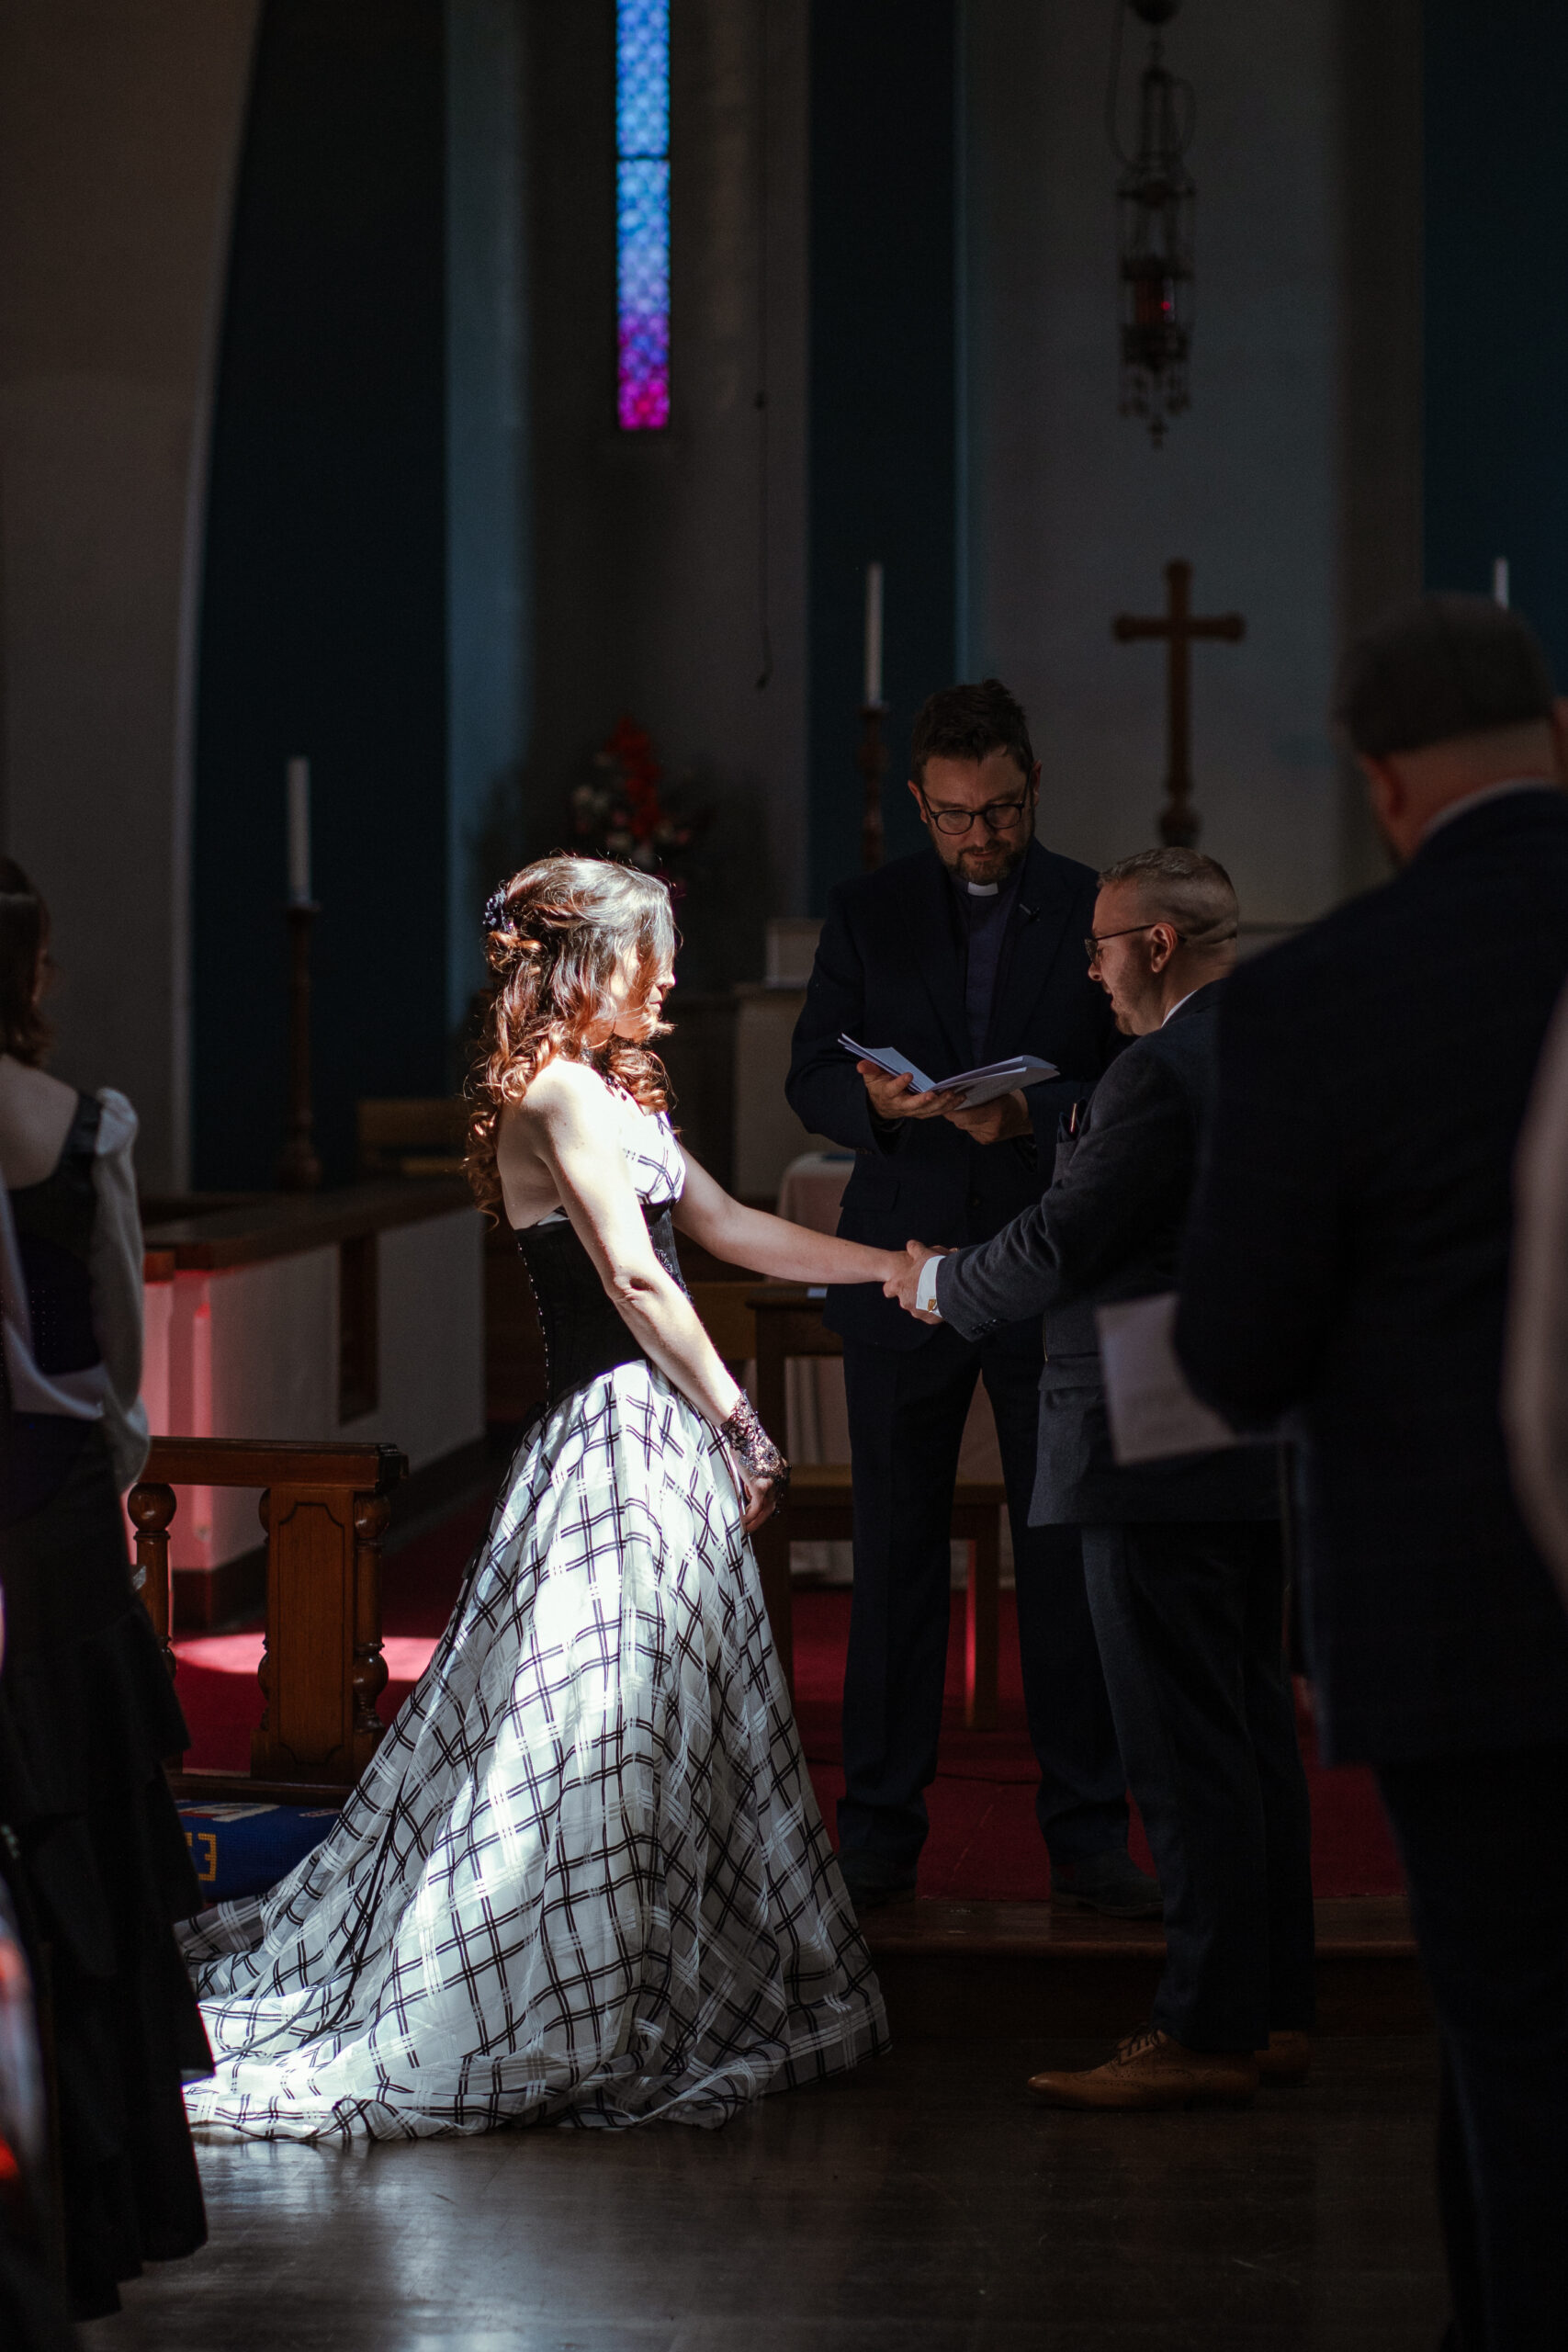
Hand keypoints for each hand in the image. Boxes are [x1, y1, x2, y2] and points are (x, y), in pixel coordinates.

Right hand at [719, 1395, 788, 1530]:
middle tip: (752, 1526)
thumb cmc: (743, 1439)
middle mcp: (781, 1476)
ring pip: (766, 1508)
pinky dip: (750, 1516)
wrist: (742, 1430)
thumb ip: (754, 1474)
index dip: (765, 1504)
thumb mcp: (753, 1458)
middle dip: (762, 1517)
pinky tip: (743, 1521)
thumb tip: (747, 1490)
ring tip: (746, 1528)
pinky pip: (756, 1506)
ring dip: (756, 1520)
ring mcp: (772, 1481)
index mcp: (781, 1468)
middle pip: (773, 1503)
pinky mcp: (761, 1485)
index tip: (756, 1512)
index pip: (776, 1492)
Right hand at [857, 1061, 962, 1122]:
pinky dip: (949, 1106)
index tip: (908, 1075)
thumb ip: (868, 1069)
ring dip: (941, 1104)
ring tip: (953, 1094)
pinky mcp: (923, 1112)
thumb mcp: (871, 1077)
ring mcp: (913, 1111)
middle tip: (934, 1093)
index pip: (892, 1090)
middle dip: (924, 1101)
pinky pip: (937, 1111)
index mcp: (888, 1095)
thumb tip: (861, 1065)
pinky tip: (961, 1098)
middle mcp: (901, 1105)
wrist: (883, 1106)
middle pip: (913, 1106)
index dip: (899, 1084)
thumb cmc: (879, 1086)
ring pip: (928, 1111)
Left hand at [884, 1238, 947, 1319]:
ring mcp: (917, 1312)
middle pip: (905, 1299)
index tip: (901, 1283)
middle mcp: (905, 1301)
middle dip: (914, 1294)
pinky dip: (935, 1309)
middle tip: (926, 1286)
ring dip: (925, 1301)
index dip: (893, 1286)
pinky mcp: (929, 1319)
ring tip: (937, 1293)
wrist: (950, 1286)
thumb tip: (911, 1245)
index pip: (888, 1289)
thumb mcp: (923, 1254)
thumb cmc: (933, 1269)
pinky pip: (931, 1315)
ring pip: (918, 1308)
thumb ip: (915, 1249)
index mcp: (899, 1285)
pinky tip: (944, 1301)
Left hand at [944, 1087, 1031, 1144]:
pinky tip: (974, 1115)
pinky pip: (970, 1130)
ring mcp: (989, 1136)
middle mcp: (992, 1128)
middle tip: (947, 1102)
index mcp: (996, 1113)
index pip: (965, 1116)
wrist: (1027, 1116)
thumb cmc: (1011, 1098)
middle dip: (953, 1112)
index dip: (952, 1109)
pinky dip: (968, 1123)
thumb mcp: (998, 1091)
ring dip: (960, 1117)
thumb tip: (954, 1092)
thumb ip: (978, 1093)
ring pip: (963, 1126)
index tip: (945, 1101)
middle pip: (961, 1122)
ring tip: (960, 1106)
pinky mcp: (987, 1141)